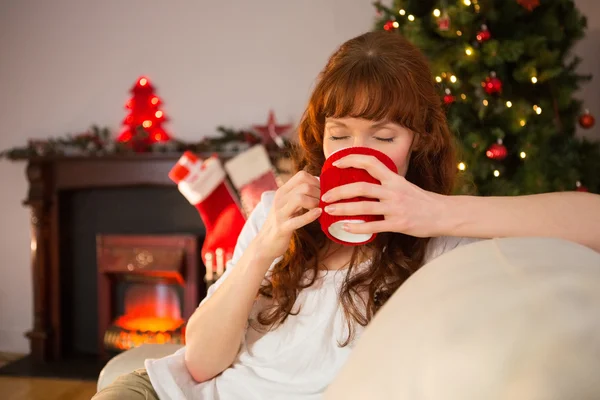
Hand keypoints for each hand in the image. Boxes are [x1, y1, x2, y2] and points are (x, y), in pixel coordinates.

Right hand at [255, 171, 321, 259]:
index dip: (316, 181)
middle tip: (323, 202)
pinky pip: (298, 220)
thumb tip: (319, 183)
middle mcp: (280, 199)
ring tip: (319, 208)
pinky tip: (319, 214)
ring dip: (315, 202)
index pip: (301, 175)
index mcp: (282, 192)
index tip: (322, 192)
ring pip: (300, 198)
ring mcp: (280, 213)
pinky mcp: (282, 228)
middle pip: (304, 186)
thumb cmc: (282, 222)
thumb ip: (300, 194)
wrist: (265, 243)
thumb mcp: (289, 204)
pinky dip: (310, 216)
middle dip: (319, 193)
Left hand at [320, 154, 446, 237]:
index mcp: (393, 178)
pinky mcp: (398, 224)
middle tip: (325, 196)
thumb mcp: (403, 185)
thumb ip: (385, 182)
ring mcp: (395, 208)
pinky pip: (374, 226)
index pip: (370, 162)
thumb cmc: (421, 200)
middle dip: (339, 191)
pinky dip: (358, 227)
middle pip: (361, 188)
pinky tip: (346, 227)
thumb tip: (364, 181)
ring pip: (364, 207)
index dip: (351, 160)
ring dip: (343, 209)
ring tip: (329, 210)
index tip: (335, 163)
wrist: (442, 214)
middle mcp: (393, 191)